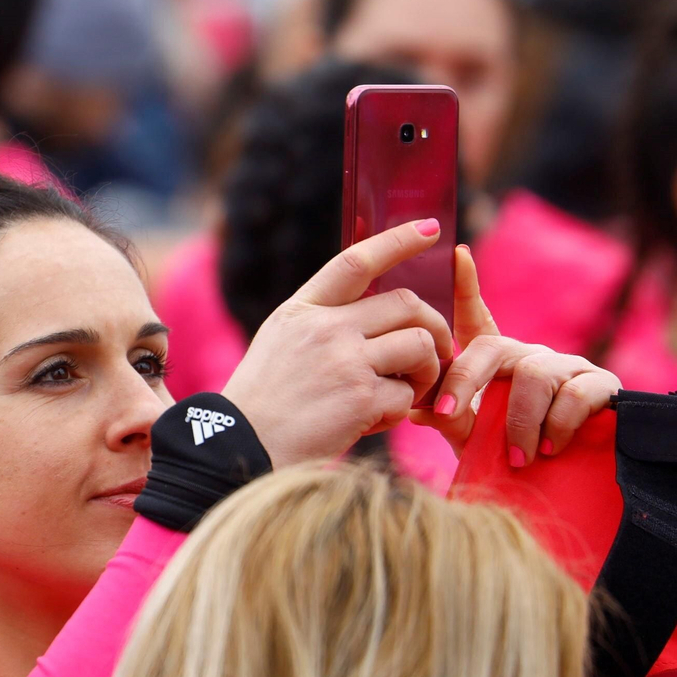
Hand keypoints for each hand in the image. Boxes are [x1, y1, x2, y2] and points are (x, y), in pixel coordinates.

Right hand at [224, 220, 452, 465]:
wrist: (242, 449)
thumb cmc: (262, 404)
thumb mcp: (279, 344)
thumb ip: (319, 324)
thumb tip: (371, 315)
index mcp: (302, 311)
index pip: (356, 261)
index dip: (397, 240)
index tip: (430, 228)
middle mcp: (325, 328)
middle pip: (406, 303)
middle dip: (433, 326)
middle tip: (435, 350)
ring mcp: (344, 360)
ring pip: (419, 345)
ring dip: (426, 370)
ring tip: (408, 391)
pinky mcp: (361, 398)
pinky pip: (407, 395)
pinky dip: (400, 412)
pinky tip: (375, 423)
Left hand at [410, 246, 620, 462]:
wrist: (572, 484)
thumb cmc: (514, 455)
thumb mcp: (474, 439)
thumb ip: (450, 423)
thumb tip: (417, 412)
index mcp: (497, 363)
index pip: (476, 318)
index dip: (466, 285)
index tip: (458, 254)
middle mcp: (528, 355)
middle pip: (491, 347)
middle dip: (464, 381)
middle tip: (449, 416)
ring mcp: (565, 366)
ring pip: (533, 375)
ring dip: (519, 421)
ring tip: (516, 456)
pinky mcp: (600, 385)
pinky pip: (573, 395)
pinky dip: (556, 426)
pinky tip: (550, 449)